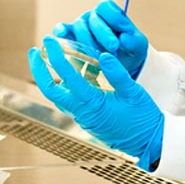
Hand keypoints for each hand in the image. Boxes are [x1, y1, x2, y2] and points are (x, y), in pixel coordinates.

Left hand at [29, 36, 162, 169]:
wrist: (150, 143)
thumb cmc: (144, 118)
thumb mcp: (133, 91)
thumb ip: (117, 73)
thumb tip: (104, 55)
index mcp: (92, 104)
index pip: (68, 77)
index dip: (56, 56)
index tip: (50, 40)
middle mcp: (82, 113)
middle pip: (50, 90)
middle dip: (39, 70)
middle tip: (34, 50)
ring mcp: (83, 118)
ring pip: (58, 97)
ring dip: (49, 78)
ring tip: (47, 58)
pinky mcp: (87, 119)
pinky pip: (70, 101)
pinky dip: (64, 85)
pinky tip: (70, 73)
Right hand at [53, 0, 148, 78]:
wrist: (119, 66)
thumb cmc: (129, 52)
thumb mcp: (138, 47)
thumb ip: (134, 41)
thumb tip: (124, 38)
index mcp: (110, 13)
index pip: (106, 7)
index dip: (113, 18)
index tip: (122, 35)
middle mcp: (93, 17)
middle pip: (93, 19)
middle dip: (103, 34)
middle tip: (113, 49)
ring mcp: (80, 26)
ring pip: (79, 27)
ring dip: (88, 41)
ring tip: (98, 56)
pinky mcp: (69, 37)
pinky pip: (61, 30)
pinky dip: (60, 31)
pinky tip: (61, 36)